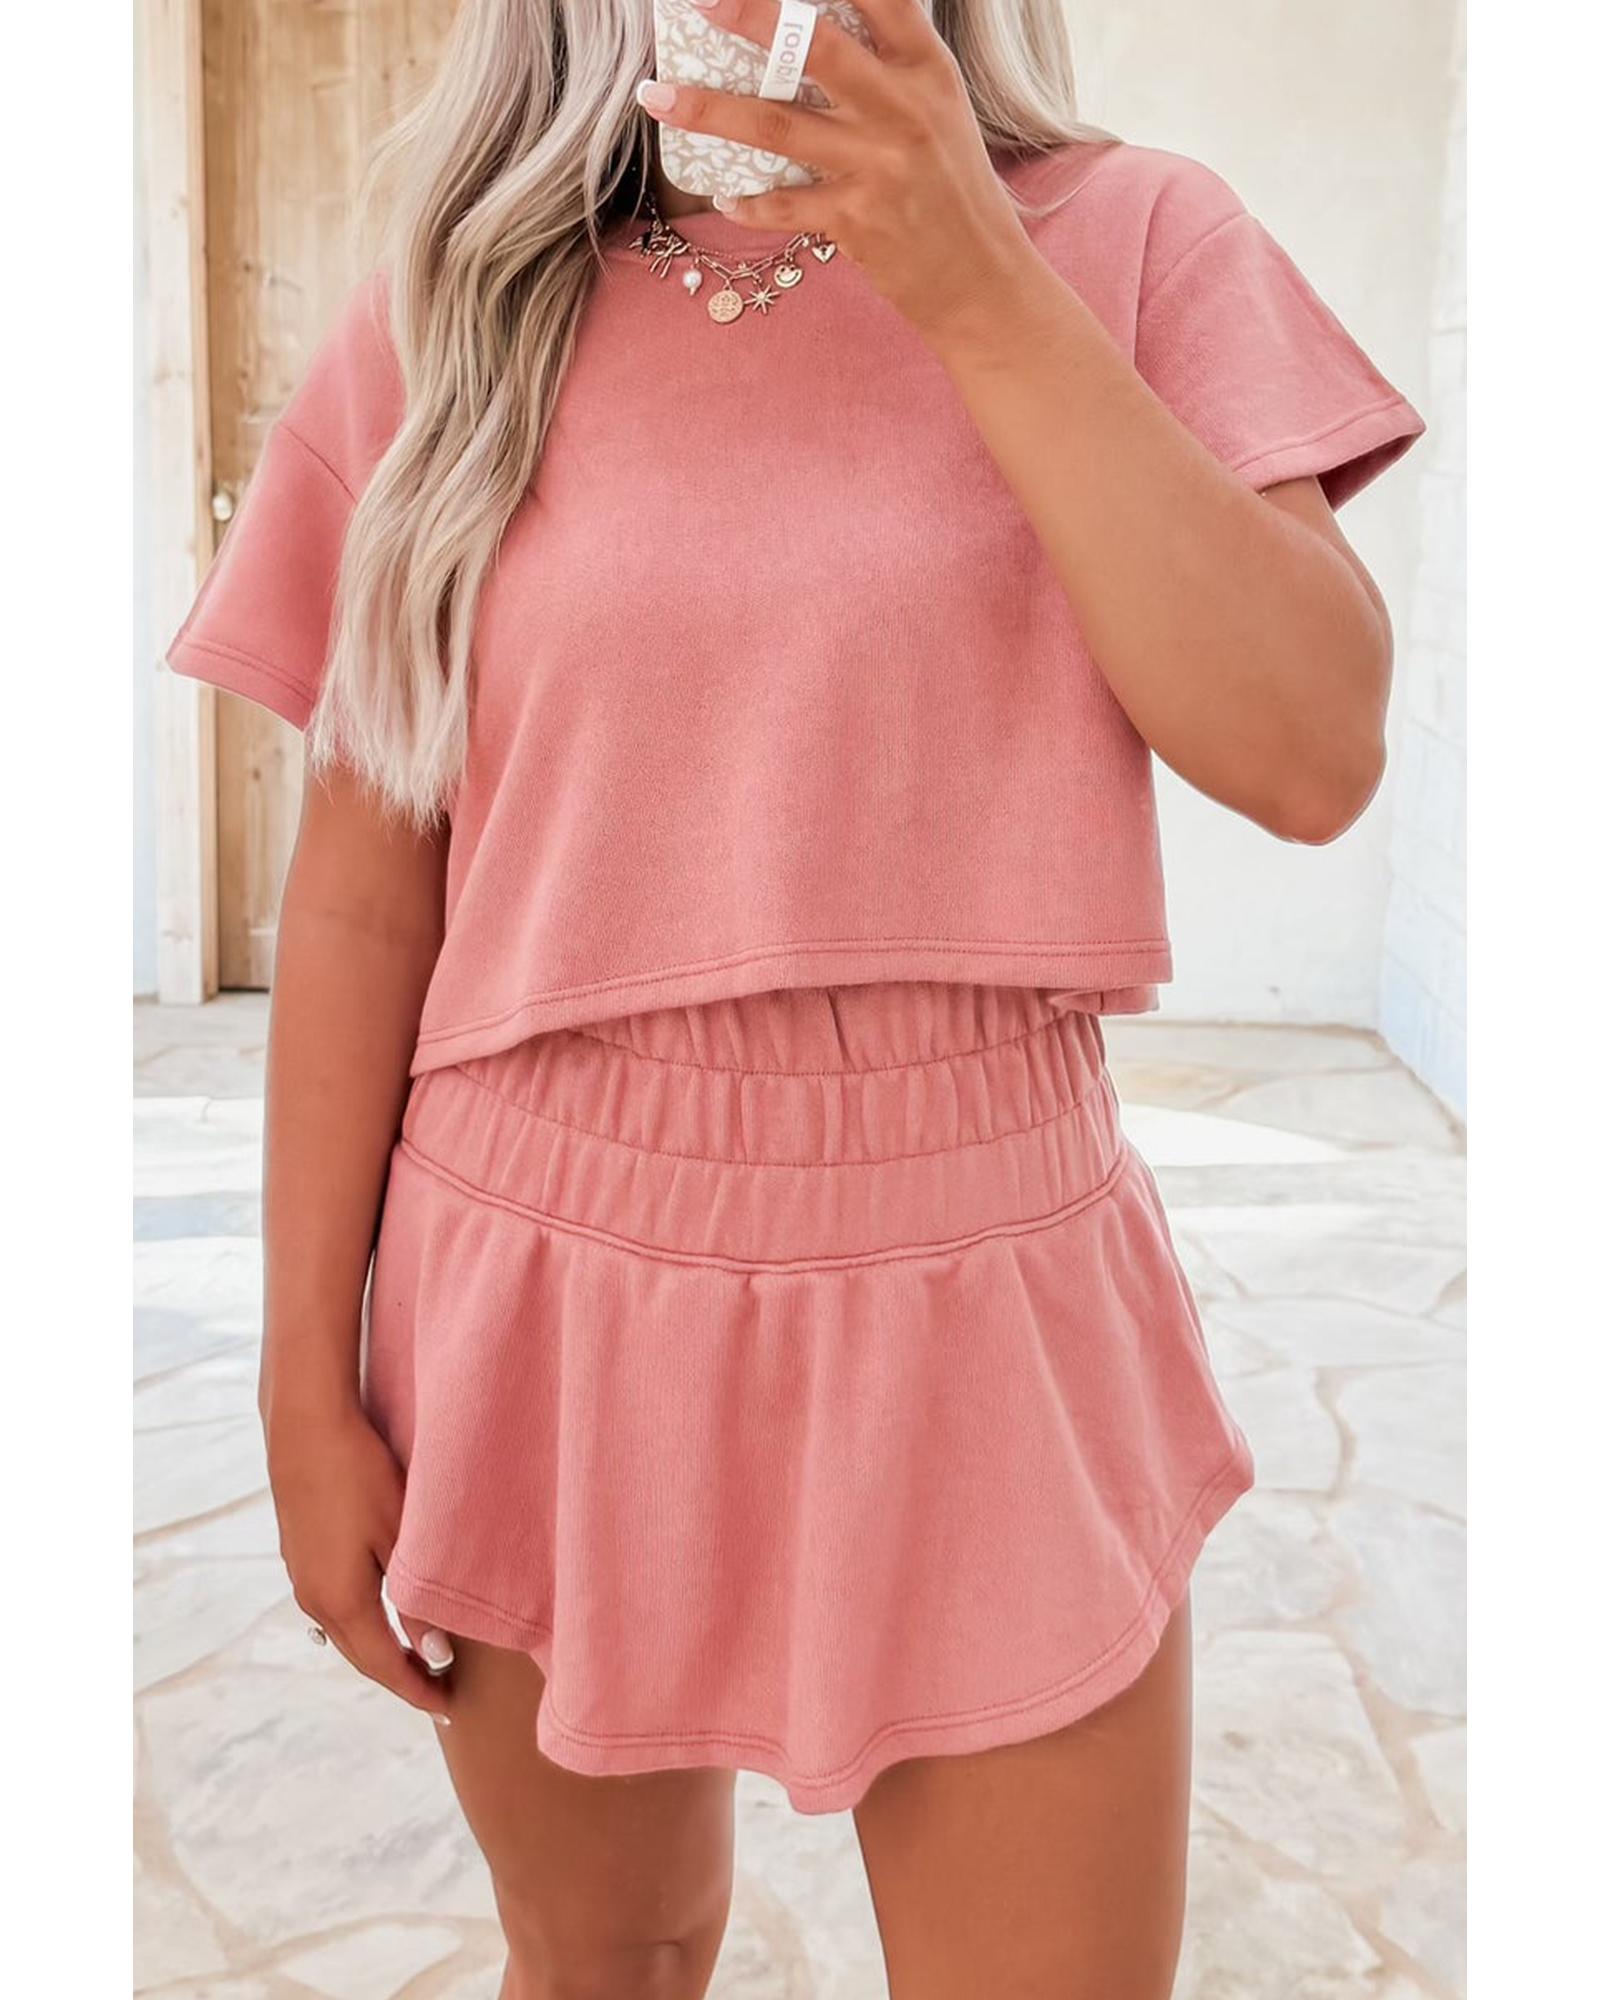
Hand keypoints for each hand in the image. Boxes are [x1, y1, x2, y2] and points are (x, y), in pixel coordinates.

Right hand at [265, 1400, 453, 1721]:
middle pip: (361, 1657)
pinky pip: (333, 1610)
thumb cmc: (359, 1474)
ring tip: (416, 1661)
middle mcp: (314, 1600)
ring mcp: (301, 1579)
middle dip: (399, 1678)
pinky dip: (361, 1626)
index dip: (416, 1690)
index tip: (447, 1709)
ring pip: (344, 1634)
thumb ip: (415, 1600)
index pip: (384, 1665)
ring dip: (378, 1652)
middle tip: (437, 1693)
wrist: (305, 1428)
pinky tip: (380, 1618)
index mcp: (340, 1601)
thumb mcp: (399, 1536)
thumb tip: (437, 1652)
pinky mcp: (299, 1557)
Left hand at [636, 0, 1040, 336]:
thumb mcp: (941, 115)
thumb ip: (891, 72)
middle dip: (752, 15)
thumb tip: (814, 37)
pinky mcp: (854, 221)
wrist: (982, 283)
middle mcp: (903, 111)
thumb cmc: (956, 194)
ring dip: (708, 109)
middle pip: (816, 47)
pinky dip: (746, 200)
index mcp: (928, 72)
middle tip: (701, 2)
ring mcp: (877, 167)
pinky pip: (781, 204)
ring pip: (776, 126)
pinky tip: (723, 193)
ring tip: (657, 96)